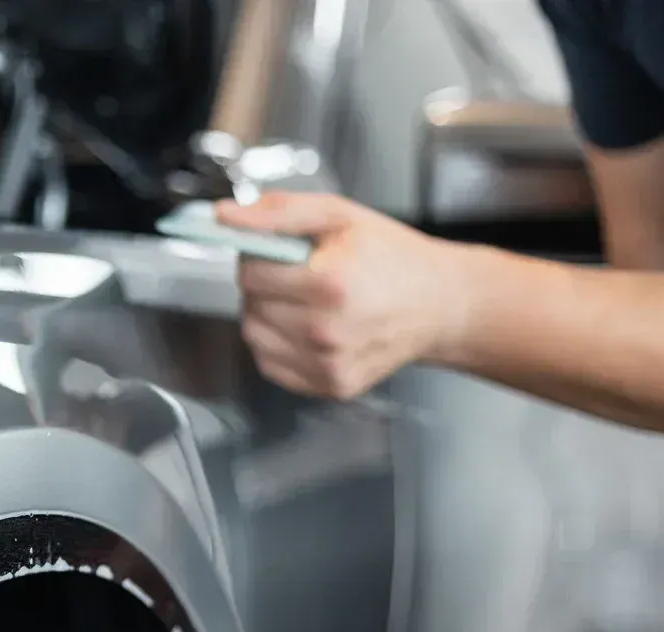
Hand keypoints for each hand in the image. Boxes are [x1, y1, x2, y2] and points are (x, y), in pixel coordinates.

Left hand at [216, 192, 477, 399]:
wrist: (440, 304)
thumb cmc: (392, 257)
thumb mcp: (338, 216)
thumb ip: (277, 213)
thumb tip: (224, 216)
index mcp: (330, 285)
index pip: (250, 273)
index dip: (260, 256)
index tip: (285, 252)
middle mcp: (327, 332)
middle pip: (250, 306)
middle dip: (266, 285)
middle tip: (300, 275)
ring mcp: (328, 365)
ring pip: (255, 337)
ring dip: (268, 315)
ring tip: (305, 301)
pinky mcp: (331, 386)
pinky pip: (272, 364)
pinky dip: (280, 344)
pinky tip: (310, 326)